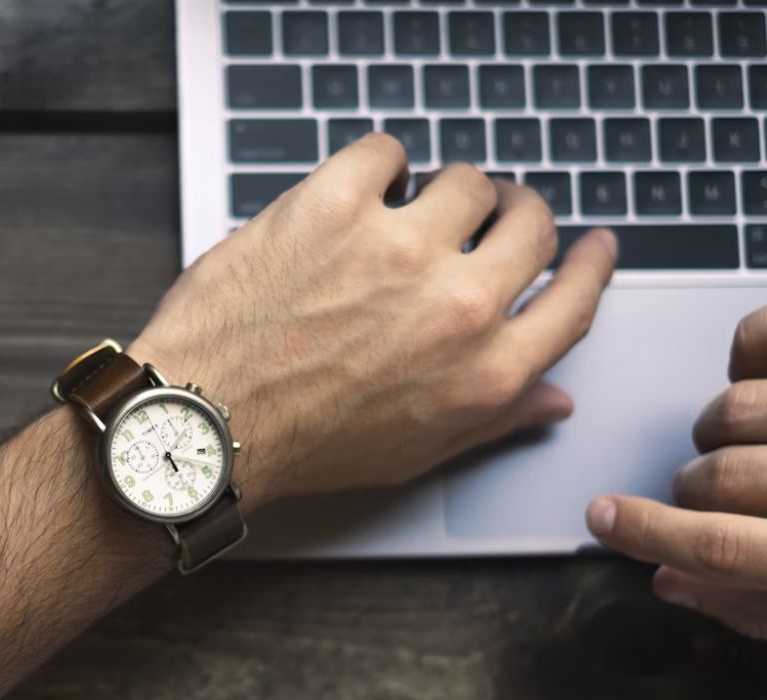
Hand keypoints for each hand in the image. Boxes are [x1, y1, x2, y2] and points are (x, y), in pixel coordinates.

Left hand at [129, 134, 616, 508]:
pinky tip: (361, 188)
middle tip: (491, 213)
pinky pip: (386, 151)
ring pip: (465, 179)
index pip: (574, 299)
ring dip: (445, 190)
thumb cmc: (300, 443)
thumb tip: (552, 397)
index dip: (589, 264)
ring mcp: (396, 248)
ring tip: (410, 207)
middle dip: (517, 213)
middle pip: (531, 224)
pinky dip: (379, 164)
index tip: (590, 244)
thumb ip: (493, 420)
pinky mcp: (333, 206)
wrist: (206, 421)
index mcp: (485, 370)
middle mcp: (456, 306)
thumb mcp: (414, 452)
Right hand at [587, 307, 766, 639]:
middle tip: (710, 490)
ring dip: (722, 426)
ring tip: (751, 435)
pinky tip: (758, 375)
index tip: (603, 518)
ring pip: (733, 409)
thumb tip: (671, 582)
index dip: (648, 535)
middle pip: (715, 477)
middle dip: (695, 488)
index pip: (719, 546)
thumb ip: (754, 604)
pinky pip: (758, 335)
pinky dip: (746, 350)